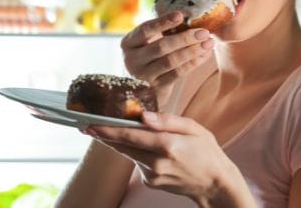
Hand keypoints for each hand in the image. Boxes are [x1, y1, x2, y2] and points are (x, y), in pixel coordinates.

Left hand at [85, 112, 253, 206]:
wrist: (215, 184)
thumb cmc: (207, 151)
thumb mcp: (193, 127)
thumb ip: (167, 120)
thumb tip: (142, 116)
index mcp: (168, 145)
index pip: (130, 135)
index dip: (108, 130)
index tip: (89, 124)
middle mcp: (157, 162)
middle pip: (122, 146)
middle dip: (104, 135)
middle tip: (86, 125)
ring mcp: (153, 175)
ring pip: (128, 154)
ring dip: (121, 143)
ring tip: (112, 130)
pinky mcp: (151, 182)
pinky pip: (137, 163)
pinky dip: (137, 153)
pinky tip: (148, 149)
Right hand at [121, 12, 213, 91]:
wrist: (142, 87)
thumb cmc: (148, 55)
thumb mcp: (146, 41)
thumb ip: (160, 29)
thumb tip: (186, 15)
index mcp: (128, 43)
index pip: (145, 30)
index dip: (163, 22)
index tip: (180, 15)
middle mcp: (132, 60)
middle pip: (161, 47)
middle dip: (185, 38)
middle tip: (204, 32)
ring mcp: (143, 76)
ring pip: (171, 61)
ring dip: (192, 51)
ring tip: (208, 43)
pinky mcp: (156, 88)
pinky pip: (178, 73)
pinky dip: (193, 63)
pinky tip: (205, 55)